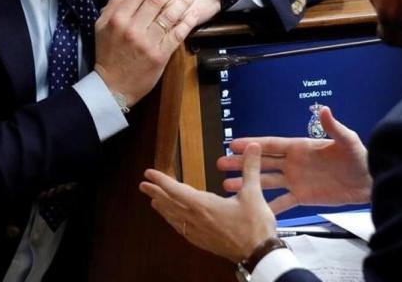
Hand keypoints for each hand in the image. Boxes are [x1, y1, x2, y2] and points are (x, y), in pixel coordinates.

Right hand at [94, 0, 199, 104]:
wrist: (113, 86)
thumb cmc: (108, 54)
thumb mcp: (102, 26)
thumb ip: (114, 5)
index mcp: (117, 19)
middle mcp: (132, 28)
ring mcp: (147, 42)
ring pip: (170, 15)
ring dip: (183, 1)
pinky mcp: (160, 55)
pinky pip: (178, 34)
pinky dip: (187, 22)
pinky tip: (192, 14)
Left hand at [141, 143, 276, 262]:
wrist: (258, 254)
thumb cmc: (254, 226)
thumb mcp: (253, 193)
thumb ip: (250, 168)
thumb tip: (252, 146)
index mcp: (203, 205)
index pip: (175, 190)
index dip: (161, 180)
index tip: (148, 173)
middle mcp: (196, 219)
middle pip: (169, 204)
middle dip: (156, 193)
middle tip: (143, 185)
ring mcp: (197, 232)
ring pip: (174, 218)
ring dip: (162, 207)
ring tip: (153, 201)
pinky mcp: (202, 242)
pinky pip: (181, 229)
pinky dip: (173, 221)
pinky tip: (174, 221)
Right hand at [218, 106, 371, 213]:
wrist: (368, 181)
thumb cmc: (359, 157)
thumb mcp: (347, 140)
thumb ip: (333, 126)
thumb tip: (324, 109)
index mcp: (300, 147)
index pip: (271, 145)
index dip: (252, 144)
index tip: (233, 144)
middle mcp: (294, 163)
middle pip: (262, 162)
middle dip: (242, 162)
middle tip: (220, 163)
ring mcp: (297, 180)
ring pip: (267, 182)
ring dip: (248, 183)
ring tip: (228, 185)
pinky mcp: (304, 197)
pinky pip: (282, 203)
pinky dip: (269, 206)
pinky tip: (254, 209)